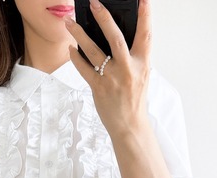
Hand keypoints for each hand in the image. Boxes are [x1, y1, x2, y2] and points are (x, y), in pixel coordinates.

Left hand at [66, 0, 151, 135]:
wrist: (129, 126)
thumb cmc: (134, 100)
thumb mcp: (140, 75)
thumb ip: (132, 58)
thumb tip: (113, 38)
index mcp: (142, 65)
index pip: (146, 36)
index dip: (145, 17)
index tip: (143, 1)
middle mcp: (128, 70)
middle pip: (116, 38)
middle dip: (104, 18)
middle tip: (94, 3)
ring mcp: (112, 79)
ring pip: (93, 51)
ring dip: (79, 34)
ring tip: (70, 22)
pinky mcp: (98, 88)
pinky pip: (84, 68)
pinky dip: (76, 57)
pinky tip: (71, 49)